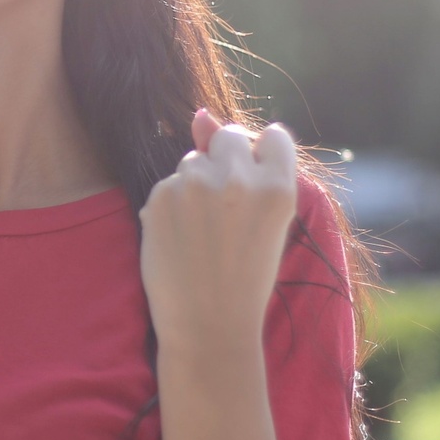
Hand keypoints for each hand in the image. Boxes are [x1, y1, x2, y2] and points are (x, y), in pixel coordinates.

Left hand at [139, 109, 297, 355]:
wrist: (208, 325)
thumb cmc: (244, 276)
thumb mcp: (264, 221)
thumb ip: (242, 164)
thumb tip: (201, 114)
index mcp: (278, 188)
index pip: (274, 136)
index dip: (263, 156)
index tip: (256, 180)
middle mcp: (237, 179)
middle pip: (228, 137)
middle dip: (225, 160)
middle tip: (225, 206)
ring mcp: (196, 186)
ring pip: (193, 159)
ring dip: (196, 182)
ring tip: (204, 231)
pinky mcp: (161, 196)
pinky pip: (167, 183)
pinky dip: (171, 203)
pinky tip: (181, 238)